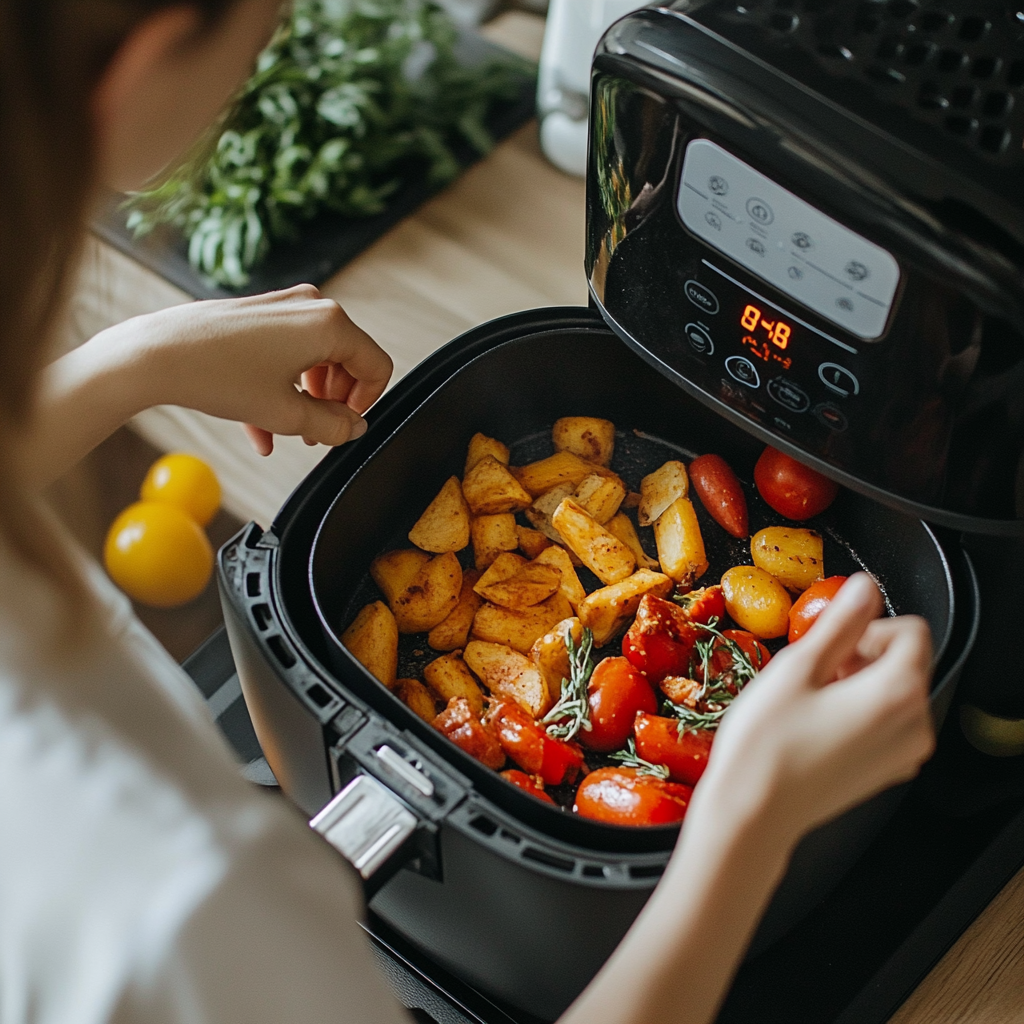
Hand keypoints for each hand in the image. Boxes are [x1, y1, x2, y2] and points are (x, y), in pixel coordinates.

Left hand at [132, 284, 391, 454]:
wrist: (156, 356)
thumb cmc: (215, 375)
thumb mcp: (285, 414)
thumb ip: (332, 425)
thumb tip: (353, 428)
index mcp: (329, 324)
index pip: (376, 366)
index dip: (366, 403)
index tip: (344, 425)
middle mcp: (311, 307)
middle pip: (348, 361)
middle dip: (335, 402)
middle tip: (316, 432)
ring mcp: (284, 307)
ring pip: (316, 360)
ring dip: (309, 399)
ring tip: (288, 431)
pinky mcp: (260, 315)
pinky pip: (288, 354)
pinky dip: (283, 388)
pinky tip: (262, 428)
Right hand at [699, 573, 934, 844]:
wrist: (753, 812)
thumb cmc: (766, 744)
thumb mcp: (798, 667)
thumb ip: (840, 622)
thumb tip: (865, 587)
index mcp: (897, 692)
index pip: (912, 631)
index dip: (868, 626)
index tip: (831, 642)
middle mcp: (913, 725)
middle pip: (906, 661)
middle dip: (863, 654)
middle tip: (814, 670)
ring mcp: (904, 753)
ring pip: (896, 691)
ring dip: (860, 682)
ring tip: (811, 698)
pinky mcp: (888, 770)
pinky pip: (888, 722)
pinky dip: (861, 711)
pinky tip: (817, 722)